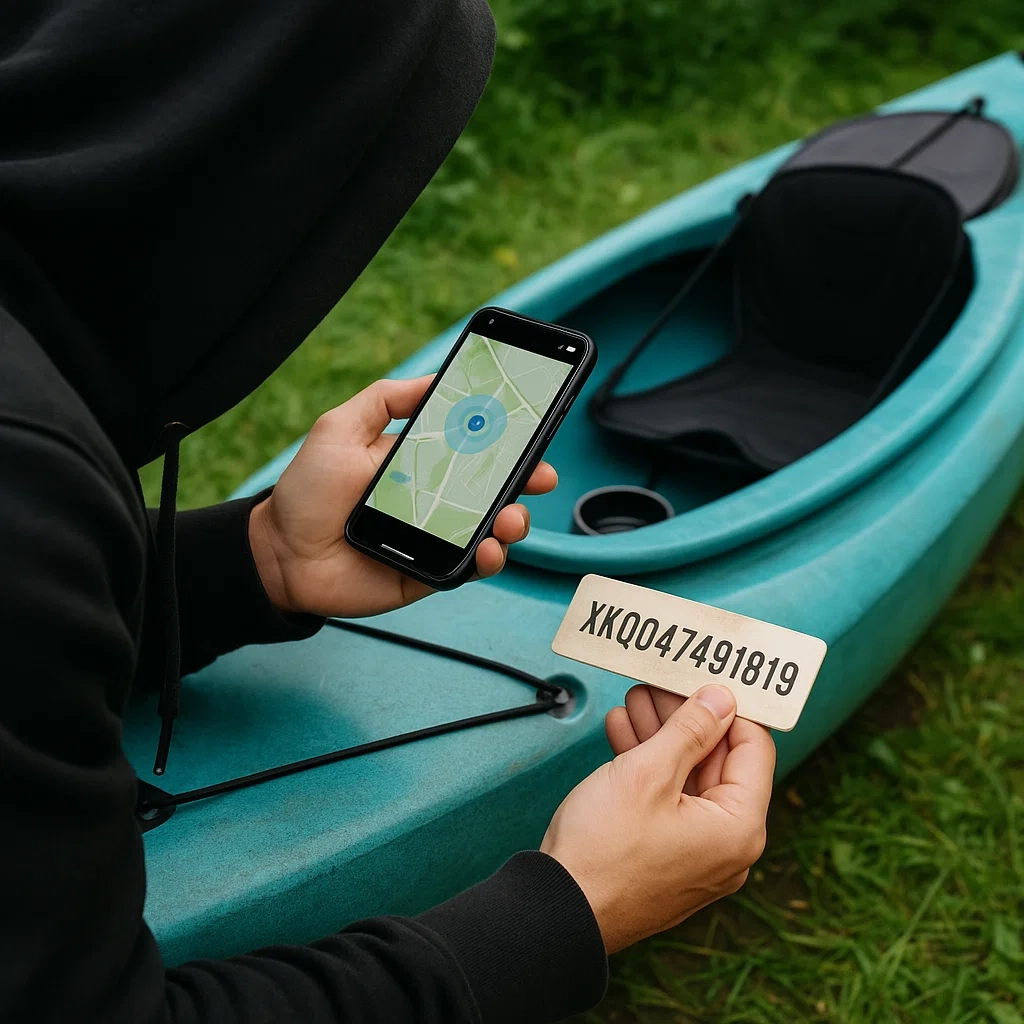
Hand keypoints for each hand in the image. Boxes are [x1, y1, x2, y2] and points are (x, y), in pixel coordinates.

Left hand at [247, 376, 556, 616]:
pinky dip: (489, 559)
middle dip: (527, 480)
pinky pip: (472, 567)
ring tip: (511, 518)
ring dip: (515, 522)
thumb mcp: (341, 428)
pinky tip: (488, 548)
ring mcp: (438, 538)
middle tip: (541, 475)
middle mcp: (438, 499)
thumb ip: (386, 400)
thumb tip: (435, 377)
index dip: (508, 440)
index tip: (532, 428)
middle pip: (496, 488)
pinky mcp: (432, 573)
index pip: (476, 448)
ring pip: (494, 530)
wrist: (280, 553)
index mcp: (423, 463)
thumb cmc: (307, 491)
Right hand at [540, 684, 774, 953]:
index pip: (753, 747)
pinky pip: (667, 802)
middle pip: (718, 762)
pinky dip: (648, 768)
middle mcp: (726, 846)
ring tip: (634, 699)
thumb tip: (721, 698)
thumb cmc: (603, 848)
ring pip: (687, 779)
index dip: (729, 707)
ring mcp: (695, 855)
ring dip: (662, 737)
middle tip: (658, 683)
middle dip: (685, 717)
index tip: (702, 677)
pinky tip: (624, 733)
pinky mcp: (665, 858)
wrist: (557, 910)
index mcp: (738, 827)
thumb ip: (690, 730)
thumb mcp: (648, 772)